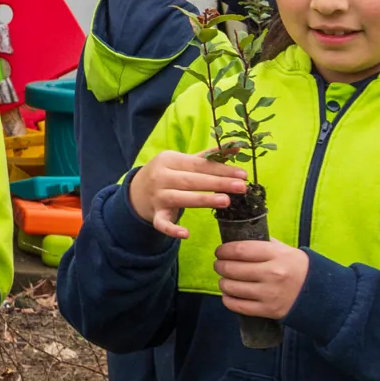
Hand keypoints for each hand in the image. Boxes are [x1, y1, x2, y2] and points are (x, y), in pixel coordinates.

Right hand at [129, 150, 247, 239]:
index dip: (221, 169)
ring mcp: (157, 196)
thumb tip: (236, 147)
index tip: (243, 174)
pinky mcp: (155, 214)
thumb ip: (208, 157)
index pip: (199, 164)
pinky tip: (186, 234)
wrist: (137, 191)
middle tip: (241, 187)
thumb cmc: (168, 174)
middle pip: (192, 180)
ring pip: (181, 198)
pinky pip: (162, 223)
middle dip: (218, 183)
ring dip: (203, 200)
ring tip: (226, 201)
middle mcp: (161, 177)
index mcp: (169, 160)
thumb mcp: (183, 162)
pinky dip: (172, 229)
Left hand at [214, 239, 309, 318]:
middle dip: (220, 265)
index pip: (240, 250)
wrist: (319, 294)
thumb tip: (237, 238)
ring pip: (231, 287)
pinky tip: (229, 294)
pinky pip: (237, 305)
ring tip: (225, 279)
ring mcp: (269, 294)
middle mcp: (272, 274)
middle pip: (231, 268)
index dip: (224, 250)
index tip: (220, 251)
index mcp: (276, 255)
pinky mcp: (267, 310)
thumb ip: (262, 243)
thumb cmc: (297, 268)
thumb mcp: (285, 250)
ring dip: (222, 282)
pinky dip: (227, 299)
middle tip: (219, 264)